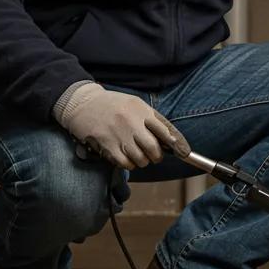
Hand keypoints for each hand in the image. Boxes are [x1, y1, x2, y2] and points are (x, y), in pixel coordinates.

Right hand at [58, 84, 190, 168]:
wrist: (83, 104)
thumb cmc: (112, 105)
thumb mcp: (135, 104)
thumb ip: (152, 120)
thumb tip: (170, 140)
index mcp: (142, 110)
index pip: (166, 130)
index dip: (177, 144)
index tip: (185, 153)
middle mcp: (132, 122)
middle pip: (154, 150)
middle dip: (156, 156)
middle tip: (152, 154)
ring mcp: (119, 135)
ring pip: (141, 160)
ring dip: (141, 161)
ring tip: (135, 152)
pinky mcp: (107, 145)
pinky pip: (126, 164)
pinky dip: (128, 163)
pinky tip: (124, 155)